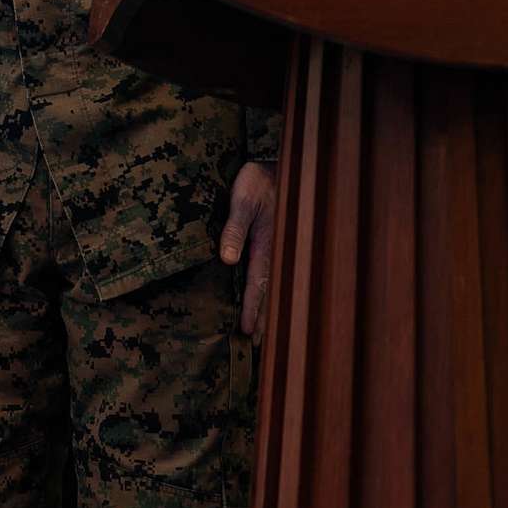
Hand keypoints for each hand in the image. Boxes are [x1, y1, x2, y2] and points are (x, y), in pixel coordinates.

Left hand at [219, 160, 276, 339]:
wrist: (281, 163)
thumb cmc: (258, 180)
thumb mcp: (243, 200)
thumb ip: (235, 229)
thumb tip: (227, 259)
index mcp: (267, 244)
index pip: (258, 284)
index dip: (252, 308)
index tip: (247, 331)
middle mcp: (276, 250)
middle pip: (270, 291)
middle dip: (264, 317)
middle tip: (259, 344)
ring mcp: (280, 246)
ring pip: (275, 284)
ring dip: (269, 307)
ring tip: (265, 330)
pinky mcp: (279, 241)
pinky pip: (276, 272)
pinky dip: (273, 290)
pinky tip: (271, 299)